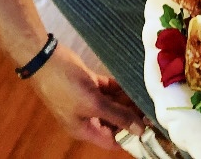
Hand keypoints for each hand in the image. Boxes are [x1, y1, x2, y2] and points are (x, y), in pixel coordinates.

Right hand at [29, 44, 145, 148]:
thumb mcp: (92, 103)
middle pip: (115, 122)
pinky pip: (109, 89)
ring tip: (150, 96)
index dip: (130, 138)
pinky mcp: (90, 83)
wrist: (46, 59)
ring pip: (114, 104)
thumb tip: (139, 130)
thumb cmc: (65, 86)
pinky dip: (121, 88)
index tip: (151, 131)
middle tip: (154, 108)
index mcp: (84, 129)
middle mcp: (88, 117)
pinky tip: (136, 83)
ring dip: (129, 101)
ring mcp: (89, 99)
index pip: (113, 141)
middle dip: (132, 117)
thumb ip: (117, 115)